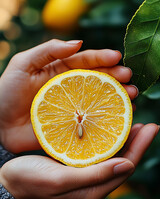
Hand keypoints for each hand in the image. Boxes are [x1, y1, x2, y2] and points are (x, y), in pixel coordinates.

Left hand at [0, 39, 136, 153]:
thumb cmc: (6, 92)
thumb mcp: (23, 64)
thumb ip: (48, 50)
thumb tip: (78, 42)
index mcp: (59, 70)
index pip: (84, 61)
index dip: (101, 58)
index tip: (117, 57)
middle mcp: (69, 88)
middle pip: (96, 80)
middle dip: (115, 77)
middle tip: (129, 78)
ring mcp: (71, 107)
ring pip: (98, 99)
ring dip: (116, 96)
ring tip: (131, 96)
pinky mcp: (70, 125)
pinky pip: (91, 120)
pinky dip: (106, 118)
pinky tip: (119, 116)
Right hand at [0, 124, 157, 198]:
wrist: (10, 182)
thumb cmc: (29, 180)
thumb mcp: (59, 180)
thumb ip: (94, 175)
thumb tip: (127, 165)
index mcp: (92, 191)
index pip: (125, 168)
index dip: (140, 148)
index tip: (152, 127)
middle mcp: (93, 185)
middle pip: (123, 161)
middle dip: (138, 143)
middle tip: (148, 123)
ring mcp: (86, 176)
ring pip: (113, 157)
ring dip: (125, 140)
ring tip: (134, 122)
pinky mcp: (78, 167)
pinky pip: (101, 154)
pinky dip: (109, 140)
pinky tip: (110, 128)